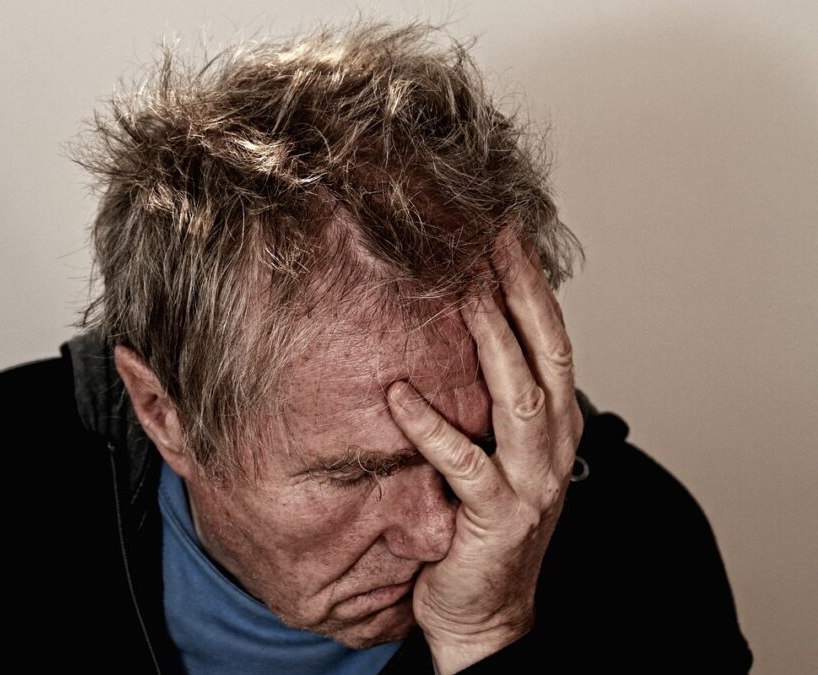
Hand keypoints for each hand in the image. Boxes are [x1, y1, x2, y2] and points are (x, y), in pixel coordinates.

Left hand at [386, 229, 582, 673]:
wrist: (486, 612)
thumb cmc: (483, 527)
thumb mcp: (497, 453)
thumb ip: (489, 400)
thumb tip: (454, 333)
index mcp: (555, 424)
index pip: (551, 338)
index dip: (531, 284)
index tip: (504, 233)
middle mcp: (553, 445)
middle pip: (546, 351)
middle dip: (521, 290)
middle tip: (489, 237)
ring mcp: (530, 481)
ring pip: (520, 396)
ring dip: (492, 340)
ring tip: (463, 293)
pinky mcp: (496, 517)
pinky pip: (464, 463)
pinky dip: (431, 427)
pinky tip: (399, 395)